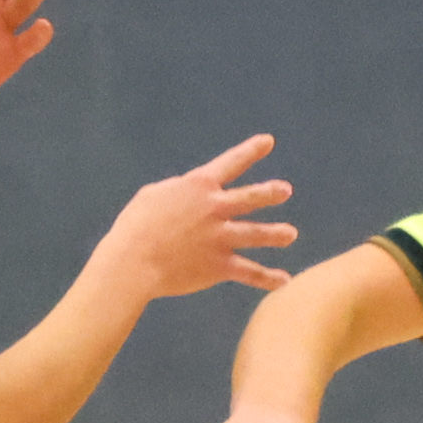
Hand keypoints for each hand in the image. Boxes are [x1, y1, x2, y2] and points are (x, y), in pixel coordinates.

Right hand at [93, 134, 298, 301]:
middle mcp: (215, 208)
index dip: (250, 151)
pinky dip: (267, 278)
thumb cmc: (135, 227)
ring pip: (257, 234)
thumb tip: (185, 192)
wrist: (133, 261)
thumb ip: (176, 191)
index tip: (268, 141)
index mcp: (198, 187)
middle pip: (251, 197)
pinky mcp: (220, 265)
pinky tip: (284, 281)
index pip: (231, 163)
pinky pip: (250, 272)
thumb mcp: (152, 196)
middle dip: (270, 192)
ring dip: (276, 234)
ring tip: (290, 234)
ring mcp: (220, 237)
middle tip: (285, 189)